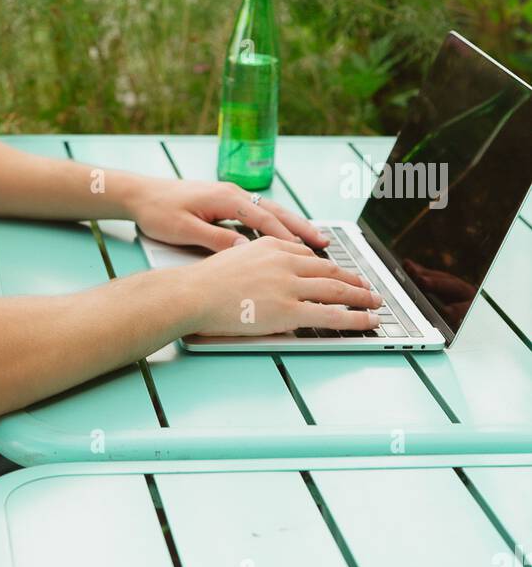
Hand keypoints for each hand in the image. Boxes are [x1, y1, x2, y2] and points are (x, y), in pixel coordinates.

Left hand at [128, 176, 331, 252]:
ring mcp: (230, 195)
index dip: (286, 237)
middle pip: (274, 210)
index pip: (263, 219)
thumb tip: (245, 252)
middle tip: (325, 243)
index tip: (307, 253)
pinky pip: (258, 211)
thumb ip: (216, 240)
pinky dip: (275, 223)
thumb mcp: (184, 230)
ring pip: (269, 210)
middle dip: (300, 227)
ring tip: (314, 240)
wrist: (139, 194)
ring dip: (291, 224)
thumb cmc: (158, 211)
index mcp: (225, 198)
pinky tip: (283, 236)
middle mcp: (232, 193)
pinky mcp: (225, 200)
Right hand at [187, 235, 383, 337]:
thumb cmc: (203, 282)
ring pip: (336, 290)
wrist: (191, 293)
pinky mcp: (290, 310)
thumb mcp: (234, 258)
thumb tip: (272, 278)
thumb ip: (258, 263)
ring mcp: (289, 285)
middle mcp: (284, 260)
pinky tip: (367, 320)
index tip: (339, 272)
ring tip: (374, 302)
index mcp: (270, 246)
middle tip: (367, 286)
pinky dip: (355, 317)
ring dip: (361, 296)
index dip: (328, 266)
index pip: (307, 256)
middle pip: (328, 270)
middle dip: (352, 279)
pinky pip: (331, 315)